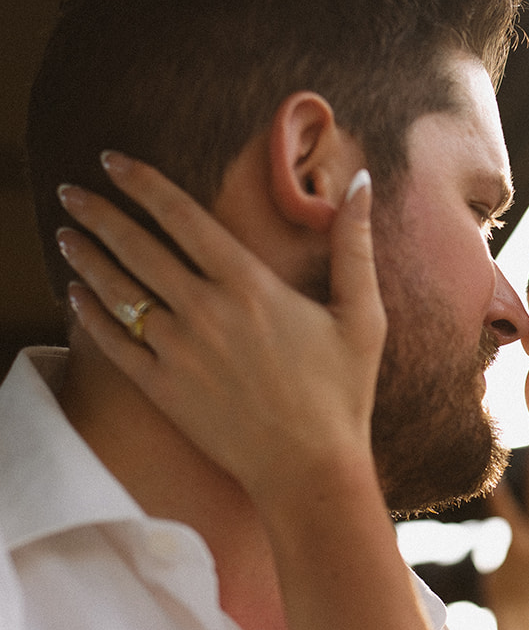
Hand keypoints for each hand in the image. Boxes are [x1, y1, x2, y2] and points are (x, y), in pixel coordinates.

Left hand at [56, 154, 385, 502]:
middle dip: (98, 212)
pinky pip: (115, 345)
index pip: (181, 217)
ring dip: (87, 257)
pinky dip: (90, 315)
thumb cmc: (342, 395)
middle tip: (71, 190)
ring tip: (65, 234)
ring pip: (119, 292)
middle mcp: (206, 312)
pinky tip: (75, 296)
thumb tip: (361, 181)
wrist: (311, 469)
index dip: (142, 183)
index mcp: (250, 286)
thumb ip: (355, 246)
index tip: (114, 160)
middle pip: (137, 247)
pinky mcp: (164, 390)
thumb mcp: (362, 316)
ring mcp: (180, 352)